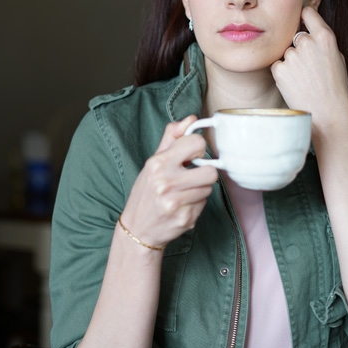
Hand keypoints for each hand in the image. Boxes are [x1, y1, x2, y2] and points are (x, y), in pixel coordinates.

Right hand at [120, 115, 218, 248]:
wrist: (137, 228)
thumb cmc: (146, 192)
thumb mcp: (153, 162)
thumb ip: (172, 138)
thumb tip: (191, 119)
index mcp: (158, 164)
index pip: (197, 143)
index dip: (197, 149)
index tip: (191, 157)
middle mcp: (167, 183)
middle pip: (210, 170)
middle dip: (204, 173)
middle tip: (191, 177)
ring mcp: (176, 203)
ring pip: (209, 188)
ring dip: (200, 189)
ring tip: (183, 192)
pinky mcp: (186, 219)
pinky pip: (204, 204)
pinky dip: (196, 204)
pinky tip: (182, 205)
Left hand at [271, 7, 347, 133]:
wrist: (328, 114)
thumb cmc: (336, 89)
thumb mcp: (337, 59)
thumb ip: (323, 44)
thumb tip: (311, 33)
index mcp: (325, 37)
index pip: (308, 13)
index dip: (304, 16)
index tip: (301, 17)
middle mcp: (307, 42)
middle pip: (296, 37)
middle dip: (299, 49)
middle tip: (309, 69)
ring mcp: (292, 55)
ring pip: (286, 53)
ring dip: (291, 63)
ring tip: (304, 81)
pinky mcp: (279, 69)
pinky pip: (277, 65)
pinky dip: (283, 74)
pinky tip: (295, 85)